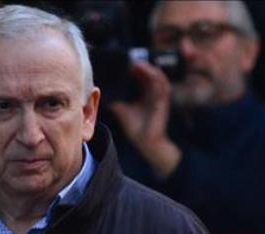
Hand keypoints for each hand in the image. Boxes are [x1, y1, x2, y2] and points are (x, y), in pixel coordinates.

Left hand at [108, 60, 181, 178]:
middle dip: (141, 66)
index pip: (142, 78)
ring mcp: (159, 97)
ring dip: (148, 69)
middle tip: (131, 59)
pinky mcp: (163, 101)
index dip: (136, 70)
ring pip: (157, 77)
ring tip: (138, 63)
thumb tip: (101, 94)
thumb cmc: (136, 129)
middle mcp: (153, 94)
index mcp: (145, 96)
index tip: (125, 63)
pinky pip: (162, 85)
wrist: (146, 143)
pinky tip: (148, 71)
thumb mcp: (122, 111)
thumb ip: (115, 101)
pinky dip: (156, 76)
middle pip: (149, 75)